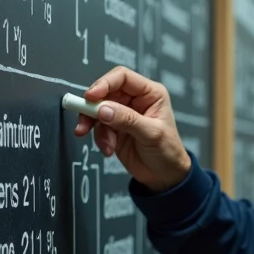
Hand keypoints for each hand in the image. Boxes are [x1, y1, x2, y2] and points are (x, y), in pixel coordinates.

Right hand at [73, 66, 191, 191]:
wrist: (164, 176)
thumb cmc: (168, 151)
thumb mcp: (151, 134)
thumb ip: (127, 120)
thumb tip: (103, 109)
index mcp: (150, 93)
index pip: (122, 77)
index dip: (104, 83)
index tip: (91, 96)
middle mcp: (135, 100)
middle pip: (105, 93)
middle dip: (93, 108)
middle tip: (85, 121)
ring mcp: (122, 114)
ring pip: (97, 111)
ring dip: (96, 127)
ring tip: (106, 144)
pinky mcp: (114, 128)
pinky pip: (98, 127)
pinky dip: (100, 138)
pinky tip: (109, 149)